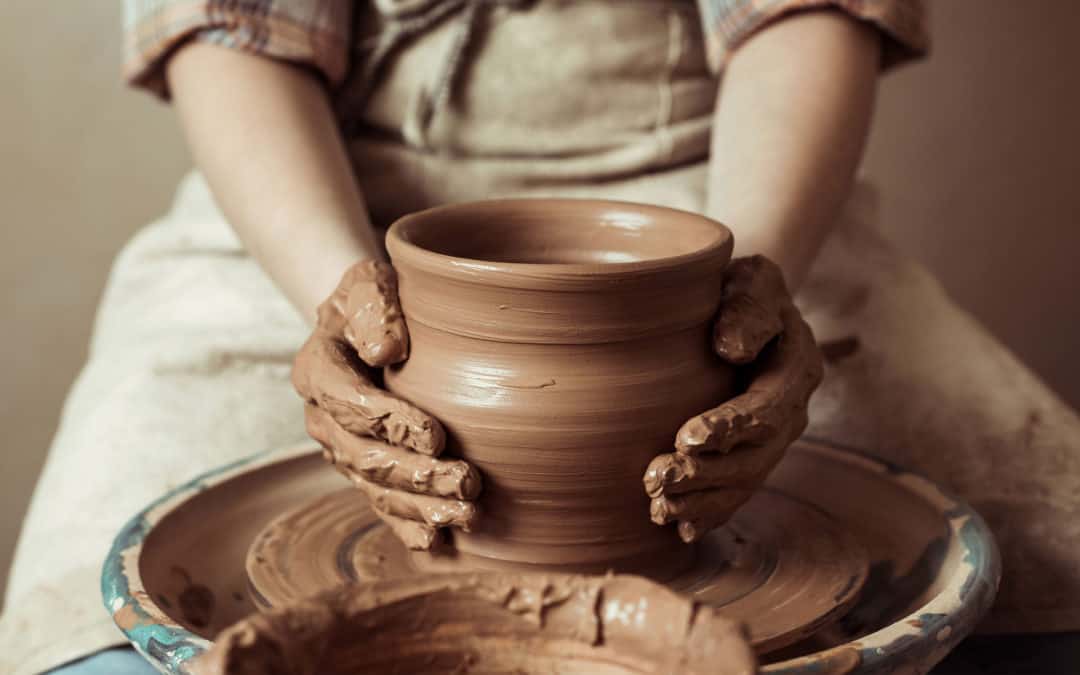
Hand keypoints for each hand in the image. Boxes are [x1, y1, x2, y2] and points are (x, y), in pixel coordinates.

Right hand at [292, 261, 480, 549]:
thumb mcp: (368, 282)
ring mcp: (342, 449)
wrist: (370, 323)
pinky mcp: (365, 469)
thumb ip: (374, 308)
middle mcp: (322, 417)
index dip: (388, 421)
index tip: (434, 435)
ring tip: (465, 513)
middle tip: (465, 482)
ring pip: (374, 486)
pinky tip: (436, 541)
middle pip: (363, 455)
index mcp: (318, 370)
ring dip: (419, 505)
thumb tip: (386, 350)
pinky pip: (380, 503)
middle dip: (415, 474)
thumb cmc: (375, 299)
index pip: (347, 401)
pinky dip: (406, 524)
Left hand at [644, 256, 823, 542]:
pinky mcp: (750, 453)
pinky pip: (735, 491)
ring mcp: (773, 439)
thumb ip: (746, 307)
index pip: (766, 409)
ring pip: (742, 482)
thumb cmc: (742, 287)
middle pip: (754, 457)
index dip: (729, 428)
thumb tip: (730, 347)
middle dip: (706, 475)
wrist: (747, 302)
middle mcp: (792, 412)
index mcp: (797, 369)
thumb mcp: (752, 279)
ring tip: (657, 508)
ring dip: (701, 501)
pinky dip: (708, 512)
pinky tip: (679, 527)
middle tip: (656, 479)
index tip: (687, 437)